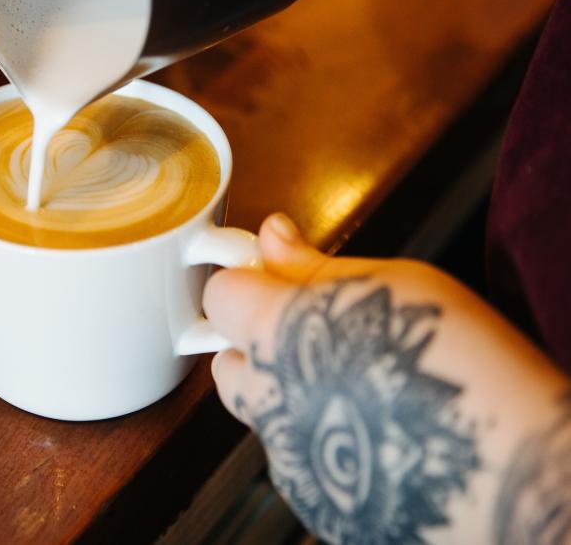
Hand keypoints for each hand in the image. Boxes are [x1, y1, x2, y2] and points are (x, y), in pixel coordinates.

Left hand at [203, 213, 570, 544]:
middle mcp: (271, 402)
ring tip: (361, 390)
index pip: (220, 297)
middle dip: (257, 349)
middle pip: (229, 365)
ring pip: (264, 419)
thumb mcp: (395, 286)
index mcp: (281, 335)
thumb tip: (272, 237)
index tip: (277, 285)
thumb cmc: (468, 370)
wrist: (521, 473)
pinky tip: (377, 435)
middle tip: (314, 340)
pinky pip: (302, 465)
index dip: (247, 287)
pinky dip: (324, 448)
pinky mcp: (316, 506)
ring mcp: (292, 462)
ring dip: (290, 400)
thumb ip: (315, 266)